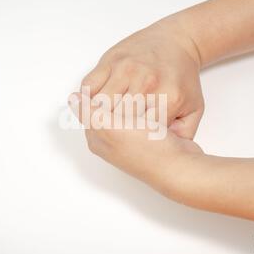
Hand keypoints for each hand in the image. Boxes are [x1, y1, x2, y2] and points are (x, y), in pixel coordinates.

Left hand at [68, 92, 202, 194]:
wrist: (181, 167)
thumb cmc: (147, 150)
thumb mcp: (111, 129)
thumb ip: (89, 113)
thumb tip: (72, 98)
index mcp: (98, 140)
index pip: (90, 108)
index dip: (101, 94)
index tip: (116, 85)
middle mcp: (112, 140)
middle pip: (108, 108)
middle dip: (118, 97)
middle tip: (132, 93)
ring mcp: (131, 138)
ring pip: (126, 108)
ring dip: (134, 100)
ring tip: (146, 99)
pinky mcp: (149, 135)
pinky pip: (143, 113)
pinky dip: (147, 107)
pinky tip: (155, 104)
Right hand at [80, 17, 203, 139]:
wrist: (176, 40)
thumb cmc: (182, 76)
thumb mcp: (194, 109)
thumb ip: (183, 135)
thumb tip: (163, 150)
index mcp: (167, 98)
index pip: (144, 133)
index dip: (137, 142)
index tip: (136, 144)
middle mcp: (145, 83)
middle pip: (119, 121)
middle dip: (116, 133)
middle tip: (116, 138)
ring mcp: (125, 70)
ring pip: (100, 106)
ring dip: (98, 118)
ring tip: (102, 126)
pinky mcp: (110, 61)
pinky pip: (88, 86)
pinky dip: (86, 99)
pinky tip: (94, 107)